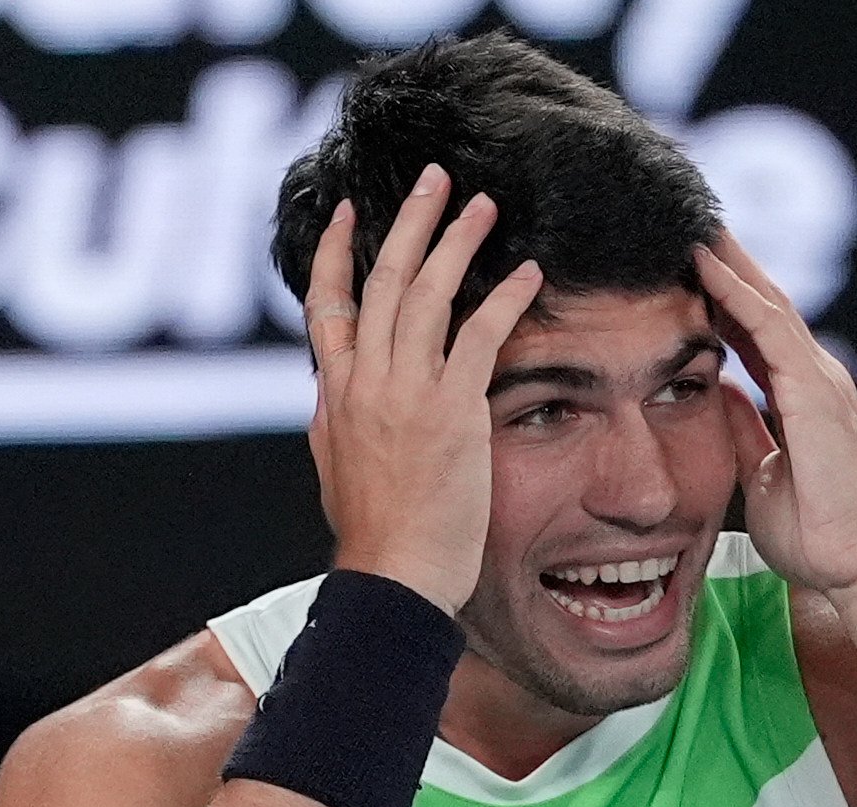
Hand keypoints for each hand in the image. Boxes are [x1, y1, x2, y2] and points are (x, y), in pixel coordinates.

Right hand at [304, 164, 544, 613]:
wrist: (392, 577)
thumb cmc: (374, 539)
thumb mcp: (336, 469)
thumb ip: (336, 422)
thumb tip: (330, 399)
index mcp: (335, 395)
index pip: (328, 305)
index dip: (337, 253)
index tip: (347, 213)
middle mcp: (366, 381)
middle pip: (382, 280)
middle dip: (409, 223)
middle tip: (434, 179)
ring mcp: (408, 391)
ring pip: (427, 294)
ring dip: (457, 241)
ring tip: (482, 204)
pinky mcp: (452, 409)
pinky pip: (481, 335)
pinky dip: (505, 297)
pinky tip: (529, 271)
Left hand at [694, 233, 856, 601]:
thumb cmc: (819, 536)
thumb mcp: (761, 475)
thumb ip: (743, 431)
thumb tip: (718, 394)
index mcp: (800, 397)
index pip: (753, 331)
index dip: (721, 295)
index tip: (684, 264)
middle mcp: (813, 378)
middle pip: (763, 302)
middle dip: (726, 260)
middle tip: (685, 218)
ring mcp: (819, 381)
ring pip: (767, 302)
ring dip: (728, 259)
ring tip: (689, 219)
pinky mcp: (815, 394)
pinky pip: (770, 330)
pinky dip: (738, 293)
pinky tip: (707, 265)